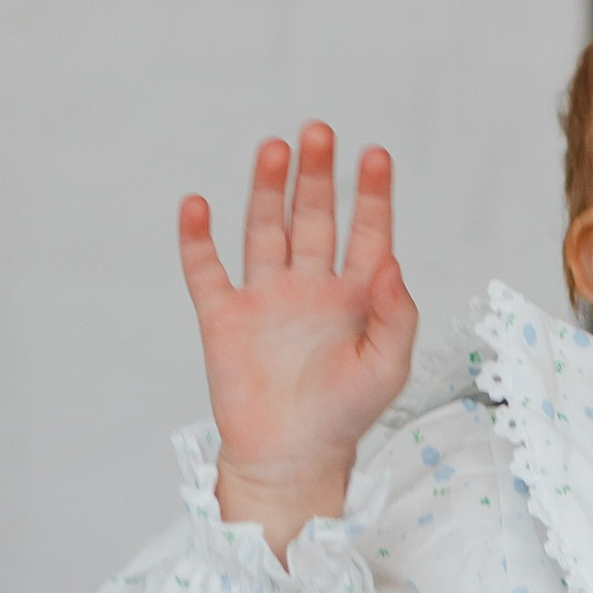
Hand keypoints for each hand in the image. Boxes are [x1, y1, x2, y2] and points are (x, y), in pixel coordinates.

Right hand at [182, 121, 417, 562]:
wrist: (290, 460)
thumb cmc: (345, 417)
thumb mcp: (387, 367)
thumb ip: (396, 314)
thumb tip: (391, 261)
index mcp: (354, 297)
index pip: (366, 232)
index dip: (370, 195)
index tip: (374, 156)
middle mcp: (309, 287)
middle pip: (313, 217)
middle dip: (316, 176)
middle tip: (317, 133)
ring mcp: (265, 298)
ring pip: (265, 230)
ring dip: (267, 190)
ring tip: (273, 149)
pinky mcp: (223, 317)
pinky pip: (205, 269)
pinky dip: (197, 238)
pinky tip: (197, 204)